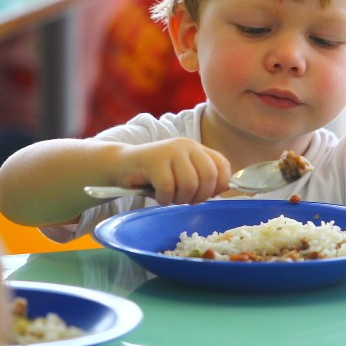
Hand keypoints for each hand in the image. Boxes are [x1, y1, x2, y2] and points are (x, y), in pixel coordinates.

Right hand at [113, 138, 230, 205]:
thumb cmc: (155, 175)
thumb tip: (222, 191)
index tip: (208, 195)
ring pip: (189, 184)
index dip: (220, 185)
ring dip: (180, 199)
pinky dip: (164, 198)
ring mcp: (170, 151)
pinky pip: (168, 188)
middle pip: (209, 176)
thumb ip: (201, 178)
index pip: (222, 165)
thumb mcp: (182, 173)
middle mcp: (187, 146)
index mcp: (197, 148)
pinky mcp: (154, 160)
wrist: (122, 165)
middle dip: (199, 196)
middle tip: (186, 200)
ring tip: (170, 197)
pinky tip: (158, 195)